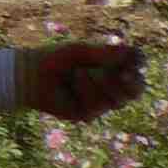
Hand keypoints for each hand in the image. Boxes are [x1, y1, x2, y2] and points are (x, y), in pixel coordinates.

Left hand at [20, 38, 145, 123]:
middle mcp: (110, 88)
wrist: (29, 74)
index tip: (135, 60)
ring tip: (80, 72)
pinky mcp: (87, 114)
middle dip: (132, 83)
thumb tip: (135, 54)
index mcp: (111, 69)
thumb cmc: (55, 58)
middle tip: (123, 74)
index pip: (136, 68)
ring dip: (101, 82)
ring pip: (118, 99)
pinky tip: (74, 81)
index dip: (139, 65)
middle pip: (136, 90)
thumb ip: (106, 54)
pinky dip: (86, 89)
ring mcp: (100, 103)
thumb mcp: (81, 52)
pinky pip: (97, 105)